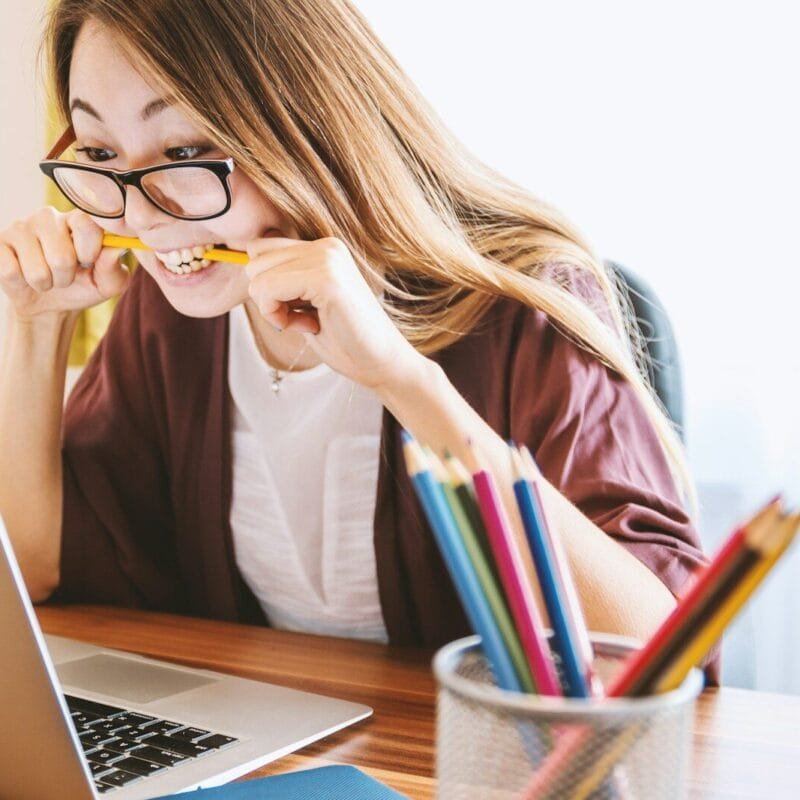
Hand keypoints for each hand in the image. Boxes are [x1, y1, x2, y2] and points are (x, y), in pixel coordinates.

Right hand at [0, 207, 129, 320]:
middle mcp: (49, 217)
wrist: (50, 304)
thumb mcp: (108, 283)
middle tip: (64, 276)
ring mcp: (20, 227)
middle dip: (66, 278)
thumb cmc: (83, 286)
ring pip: (37, 269)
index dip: (89, 250)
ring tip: (46, 277)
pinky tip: (24, 275)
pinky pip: (11, 272)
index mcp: (78, 220)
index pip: (86, 224)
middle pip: (62, 256)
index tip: (88, 262)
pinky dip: (22, 284)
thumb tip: (119, 247)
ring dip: (45, 283)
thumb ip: (114, 266)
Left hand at [245, 235, 423, 390]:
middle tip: (302, 318)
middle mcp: (326, 245)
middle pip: (254, 260)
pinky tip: (308, 326)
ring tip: (308, 321)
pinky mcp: (326, 278)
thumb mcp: (306, 302)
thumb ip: (283, 280)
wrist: (381, 363)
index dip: (267, 286)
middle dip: (267, 297)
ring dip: (273, 308)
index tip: (297, 310)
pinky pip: (268, 289)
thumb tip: (244, 264)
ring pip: (257, 275)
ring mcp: (327, 258)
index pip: (261, 249)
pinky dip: (277, 316)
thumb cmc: (344, 339)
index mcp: (323, 248)